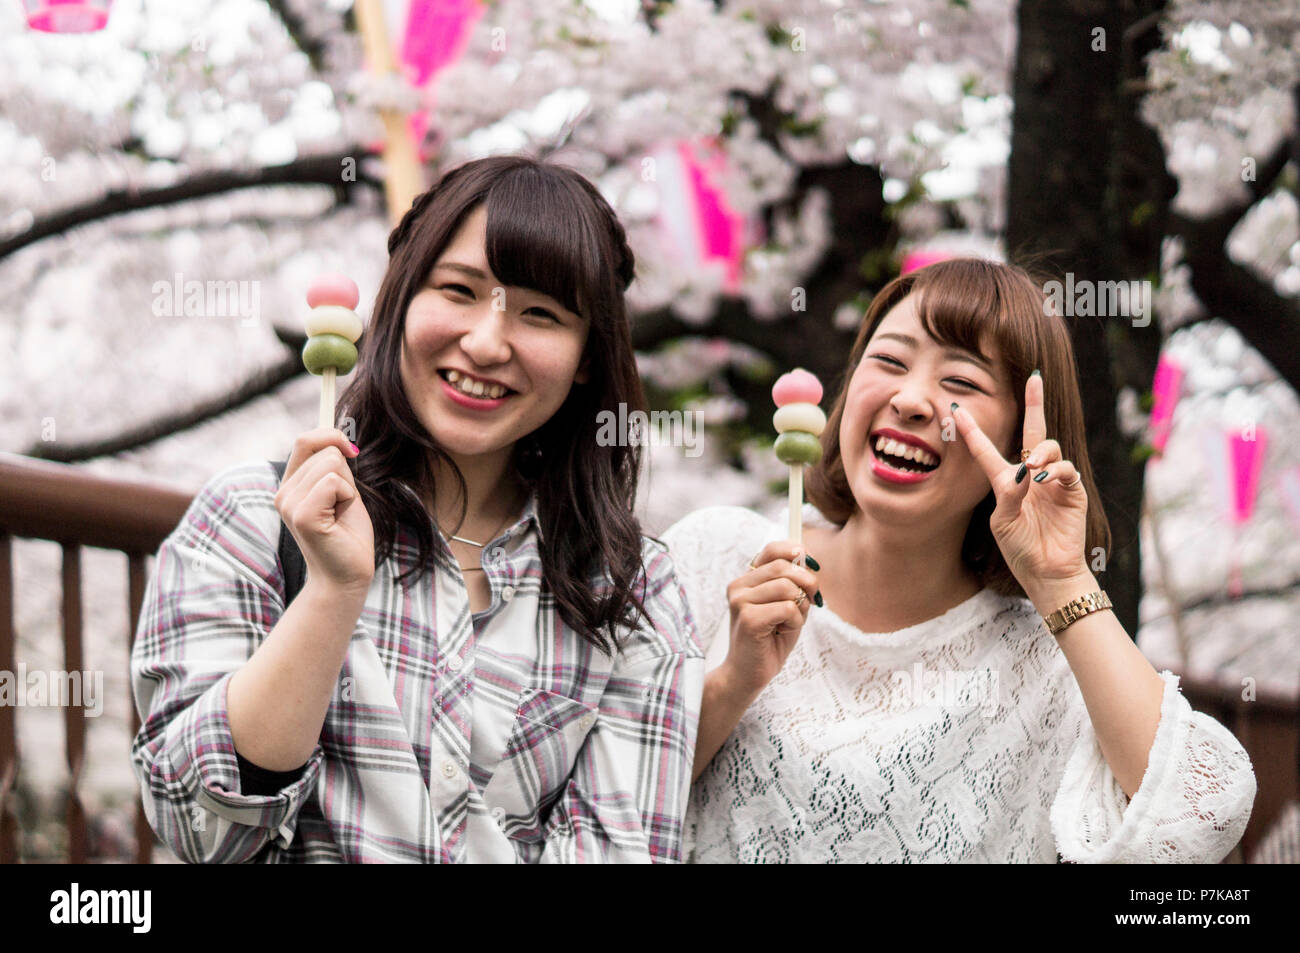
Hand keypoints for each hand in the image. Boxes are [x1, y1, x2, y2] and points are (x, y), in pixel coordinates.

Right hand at [274, 428, 374, 596]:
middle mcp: (284, 493)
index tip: (352, 449)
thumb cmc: (347, 536)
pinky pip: (333, 482)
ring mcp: (289, 504)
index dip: (330, 435)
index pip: (305, 440)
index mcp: (290, 486)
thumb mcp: (342, 492)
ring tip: (340, 514)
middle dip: (346, 474)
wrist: (347, 577)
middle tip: (343, 505)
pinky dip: (347, 497)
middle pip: (324, 450)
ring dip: (347, 488)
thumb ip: (334, 467)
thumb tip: (339, 439)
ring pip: (331, 463)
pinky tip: (339, 520)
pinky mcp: (302, 515)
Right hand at [721, 541, 820, 695]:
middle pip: (783, 567)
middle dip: (807, 583)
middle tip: (812, 602)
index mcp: (747, 580)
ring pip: (787, 587)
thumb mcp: (786, 606)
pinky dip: (795, 621)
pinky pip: (787, 608)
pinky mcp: (748, 619)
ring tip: (790, 623)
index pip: (772, 550)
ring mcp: (740, 601)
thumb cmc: (769, 641)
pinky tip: (783, 632)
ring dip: (800, 607)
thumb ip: (793, 583)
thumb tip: (808, 560)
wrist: (748, 674)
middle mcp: (739, 586)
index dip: (797, 552)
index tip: (812, 566)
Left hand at [951, 374, 1091, 595]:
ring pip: (1049, 447)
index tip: (955, 410)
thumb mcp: (1003, 521)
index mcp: (1006, 482)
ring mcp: (1053, 481)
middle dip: (1035, 404)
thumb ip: (1009, 493)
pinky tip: (1046, 481)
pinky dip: (1056, 471)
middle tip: (1035, 379)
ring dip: (1042, 453)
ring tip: (1035, 469)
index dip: (972, 431)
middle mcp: (1030, 475)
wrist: (1047, 571)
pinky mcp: (1072, 490)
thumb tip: (1025, 469)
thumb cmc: (1021, 549)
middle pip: (1032, 432)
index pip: (986, 450)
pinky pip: (1066, 470)